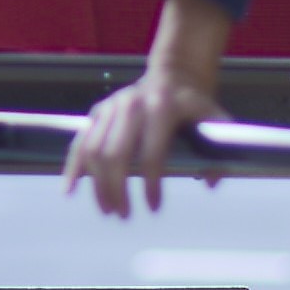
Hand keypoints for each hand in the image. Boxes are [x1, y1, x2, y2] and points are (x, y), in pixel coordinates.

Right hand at [62, 66, 222, 218]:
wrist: (174, 74)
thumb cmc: (195, 104)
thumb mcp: (215, 118)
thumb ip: (220, 148)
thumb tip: (210, 180)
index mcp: (162, 107)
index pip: (151, 152)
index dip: (151, 183)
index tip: (153, 208)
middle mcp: (132, 104)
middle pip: (115, 154)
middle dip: (117, 189)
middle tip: (124, 214)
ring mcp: (111, 107)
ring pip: (94, 150)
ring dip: (97, 185)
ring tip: (108, 210)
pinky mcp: (98, 112)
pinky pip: (80, 141)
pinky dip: (72, 167)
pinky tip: (69, 190)